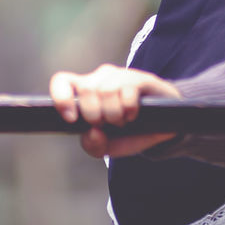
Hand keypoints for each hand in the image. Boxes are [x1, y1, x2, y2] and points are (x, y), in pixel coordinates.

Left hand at [49, 63, 179, 157]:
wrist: (163, 130)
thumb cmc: (129, 134)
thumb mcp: (107, 147)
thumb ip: (93, 144)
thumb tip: (93, 132)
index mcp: (85, 93)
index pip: (62, 82)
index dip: (61, 97)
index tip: (71, 118)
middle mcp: (100, 79)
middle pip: (86, 89)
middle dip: (95, 114)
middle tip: (109, 124)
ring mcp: (121, 76)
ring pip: (106, 90)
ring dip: (114, 114)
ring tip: (123, 121)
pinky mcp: (141, 79)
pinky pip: (127, 89)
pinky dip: (129, 108)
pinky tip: (134, 114)